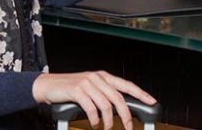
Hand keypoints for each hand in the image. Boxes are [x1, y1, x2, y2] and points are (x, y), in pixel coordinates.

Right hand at [32, 70, 155, 129]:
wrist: (49, 85)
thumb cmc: (71, 88)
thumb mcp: (91, 88)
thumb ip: (105, 93)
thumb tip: (120, 108)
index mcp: (104, 76)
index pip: (126, 84)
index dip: (140, 93)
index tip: (152, 102)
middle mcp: (97, 77)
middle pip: (118, 97)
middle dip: (126, 115)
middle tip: (128, 127)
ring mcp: (87, 83)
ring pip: (106, 104)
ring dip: (108, 121)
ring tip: (106, 127)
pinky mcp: (77, 90)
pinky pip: (91, 107)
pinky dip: (95, 119)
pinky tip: (94, 123)